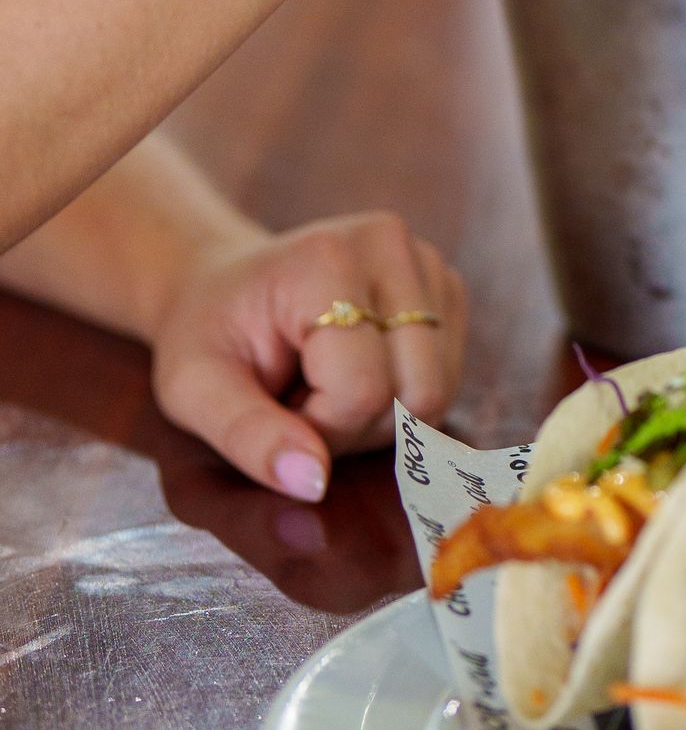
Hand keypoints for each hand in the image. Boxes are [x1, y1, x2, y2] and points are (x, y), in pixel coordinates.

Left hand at [150, 213, 467, 498]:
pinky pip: (447, 377)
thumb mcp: (195, 391)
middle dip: (357, 424)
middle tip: (302, 403)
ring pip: (437, 390)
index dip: (319, 426)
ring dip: (381, 415)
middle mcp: (390, 245)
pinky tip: (358, 372)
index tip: (276, 407)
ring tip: (326, 386)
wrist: (218, 284)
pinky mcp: (445, 286)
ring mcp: (426, 263)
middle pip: (417, 392)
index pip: (363, 389)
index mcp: (326, 259)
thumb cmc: (205, 335)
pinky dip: (402, 396)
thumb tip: (313, 483)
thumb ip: (250, 437)